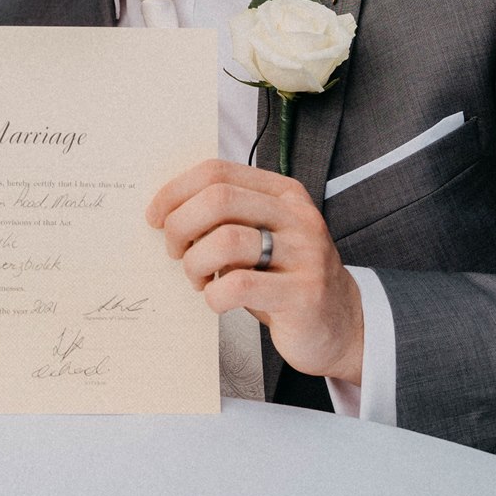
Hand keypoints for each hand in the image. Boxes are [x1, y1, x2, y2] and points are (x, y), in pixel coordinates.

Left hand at [145, 159, 364, 385]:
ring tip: (198, 278)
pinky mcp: (303, 295)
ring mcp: (304, 255)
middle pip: (218, 199)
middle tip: (175, 251)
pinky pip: (238, 286)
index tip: (155, 217)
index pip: (217, 172)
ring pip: (226, 241)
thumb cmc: (285, 278)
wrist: (341, 324)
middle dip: (180, 226)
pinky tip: (218, 299)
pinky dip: (214, 295)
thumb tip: (166, 212)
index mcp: (283, 193)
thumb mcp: (262, 236)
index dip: (175, 191)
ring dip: (195, 263)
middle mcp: (297, 216)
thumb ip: (226, 218)